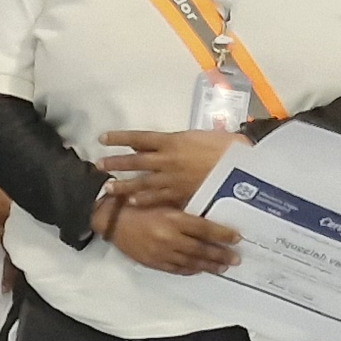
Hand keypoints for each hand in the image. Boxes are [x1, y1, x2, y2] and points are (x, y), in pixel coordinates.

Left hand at [99, 128, 241, 210]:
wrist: (243, 166)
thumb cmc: (227, 146)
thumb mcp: (200, 136)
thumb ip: (176, 140)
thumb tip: (156, 143)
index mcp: (172, 141)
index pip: (139, 138)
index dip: (119, 138)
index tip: (103, 138)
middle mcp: (168, 159)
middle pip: (134, 161)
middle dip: (115, 163)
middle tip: (97, 165)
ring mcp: (173, 178)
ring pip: (142, 182)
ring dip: (123, 185)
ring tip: (108, 188)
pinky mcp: (181, 194)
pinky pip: (159, 198)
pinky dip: (144, 201)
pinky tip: (132, 204)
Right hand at [104, 200, 239, 274]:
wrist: (112, 220)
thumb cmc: (137, 205)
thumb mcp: (163, 201)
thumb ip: (184, 209)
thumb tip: (207, 215)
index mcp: (173, 220)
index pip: (205, 229)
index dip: (223, 235)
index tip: (237, 238)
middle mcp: (170, 238)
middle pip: (202, 249)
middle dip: (221, 255)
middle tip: (236, 259)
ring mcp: (162, 253)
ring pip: (191, 262)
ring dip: (209, 265)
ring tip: (222, 267)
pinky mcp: (153, 262)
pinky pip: (176, 269)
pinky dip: (190, 270)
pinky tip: (199, 270)